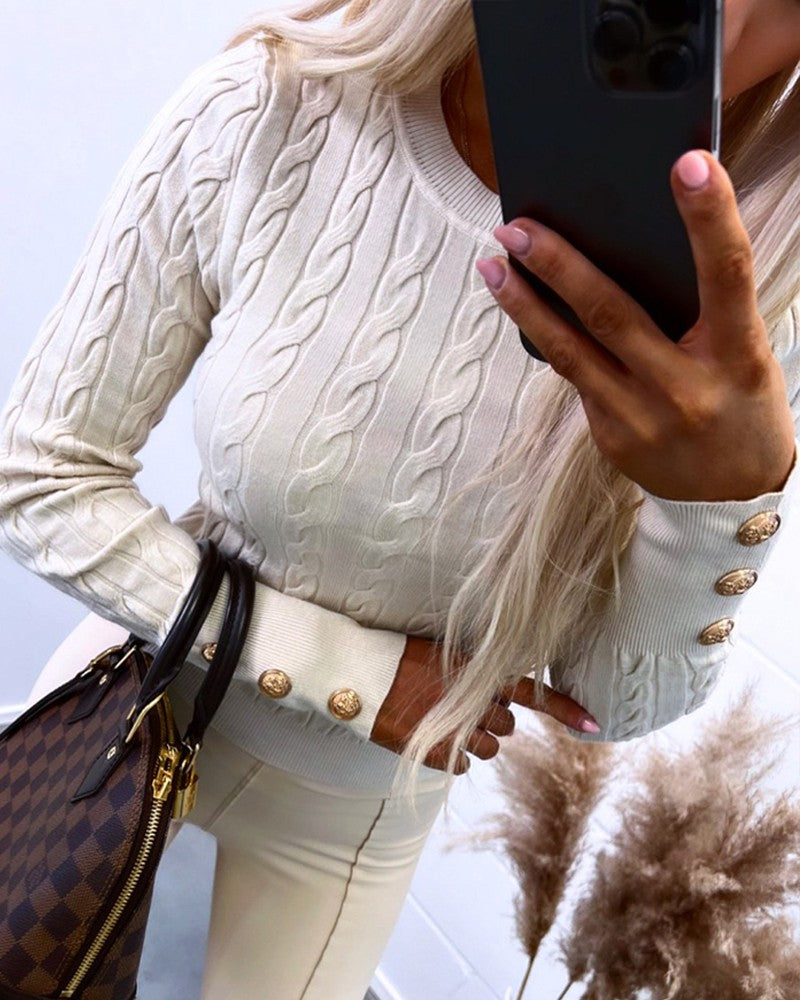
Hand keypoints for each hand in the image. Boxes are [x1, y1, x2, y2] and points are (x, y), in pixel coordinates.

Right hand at [369, 636, 600, 773]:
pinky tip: (434, 738)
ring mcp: (461, 730)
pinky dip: (453, 756)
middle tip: (459, 706)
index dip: (567, 709)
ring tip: (442, 721)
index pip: (536, 693)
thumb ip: (475, 670)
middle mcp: (479, 702)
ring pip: (490, 749)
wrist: (363, 673)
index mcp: (483, 673)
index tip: (595, 725)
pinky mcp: (441, 752)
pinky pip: (465, 764)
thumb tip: (497, 690)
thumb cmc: (400, 657)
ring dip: (473, 740)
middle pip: (508, 726)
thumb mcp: (444, 653)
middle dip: (490, 720)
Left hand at [476, 150, 795, 502]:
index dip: (710, 218)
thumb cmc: (743, 408)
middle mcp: (687, 388)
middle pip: (613, 313)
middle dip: (558, 265)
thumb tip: (633, 246)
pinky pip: (573, 376)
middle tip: (516, 226)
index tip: (690, 162)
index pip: (728, 275)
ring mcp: (643, 417)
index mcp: (739, 356)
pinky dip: (546, 337)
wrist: (732, 498)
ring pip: (573, 350)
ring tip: (492, 265)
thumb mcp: (745, 354)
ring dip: (525, 304)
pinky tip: (521, 307)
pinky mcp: (610, 436)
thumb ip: (702, 309)